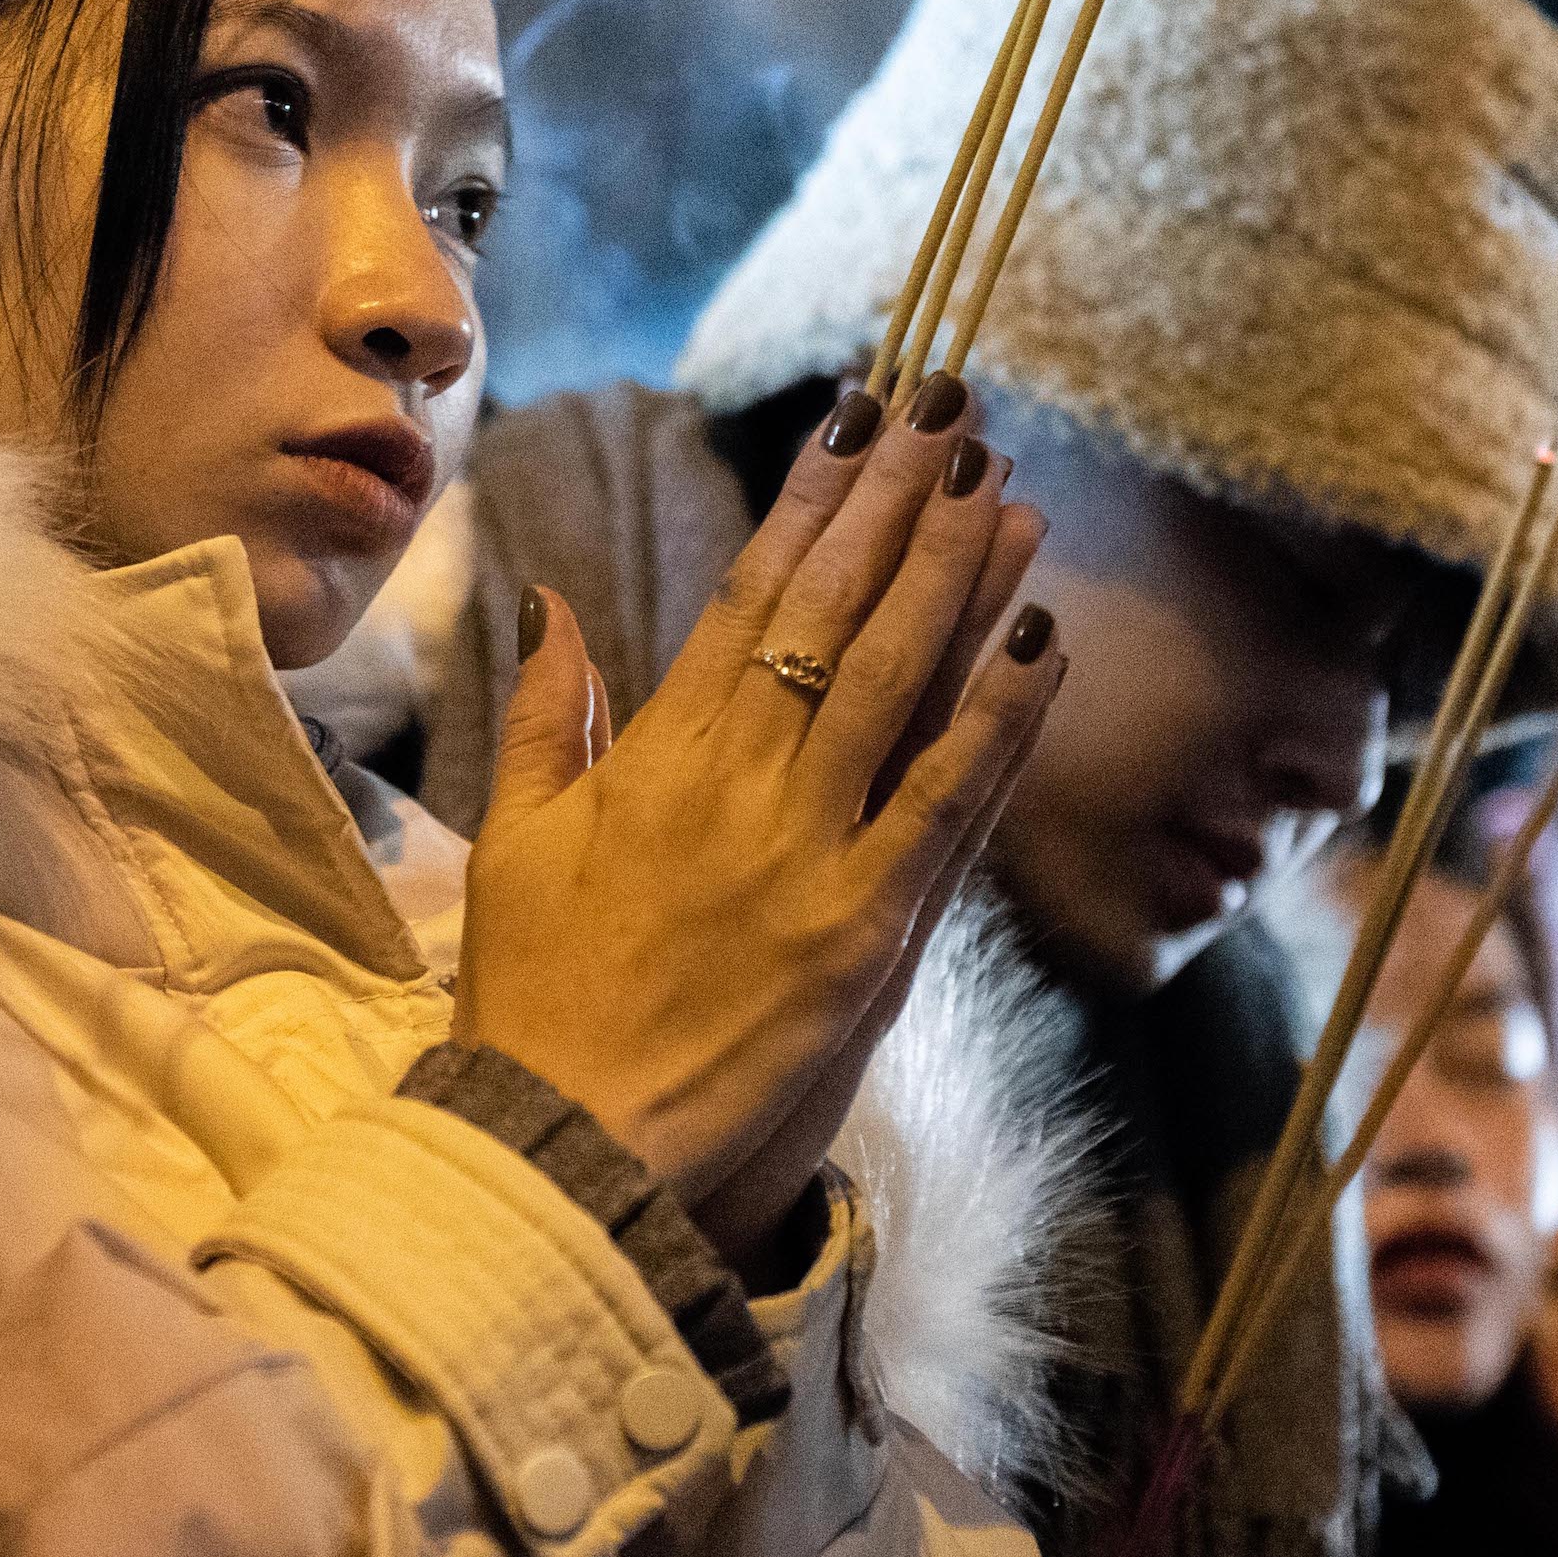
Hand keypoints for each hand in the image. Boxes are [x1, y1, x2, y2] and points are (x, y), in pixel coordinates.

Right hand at [455, 377, 1063, 1276]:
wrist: (566, 1148)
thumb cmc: (535, 1003)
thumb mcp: (515, 844)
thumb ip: (547, 715)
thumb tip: (547, 598)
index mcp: (655, 756)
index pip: (751, 596)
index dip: (813, 500)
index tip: (861, 417)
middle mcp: (738, 785)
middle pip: (837, 613)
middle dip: (899, 503)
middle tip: (956, 408)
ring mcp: (808, 854)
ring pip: (899, 684)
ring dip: (959, 576)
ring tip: (1011, 487)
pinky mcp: (867, 933)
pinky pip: (947, 805)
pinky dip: (998, 719)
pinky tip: (1042, 639)